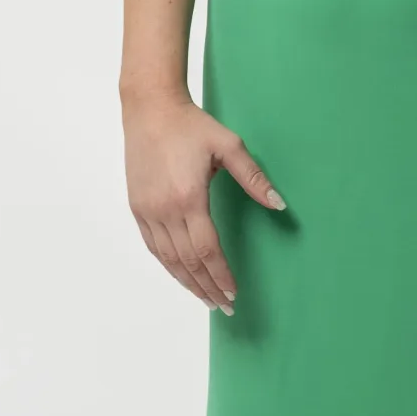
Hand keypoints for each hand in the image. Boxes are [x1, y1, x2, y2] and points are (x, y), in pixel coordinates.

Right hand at [123, 91, 285, 315]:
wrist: (150, 109)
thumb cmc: (191, 125)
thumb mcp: (229, 145)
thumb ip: (254, 178)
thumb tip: (279, 204)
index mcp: (189, 197)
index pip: (207, 250)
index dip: (221, 275)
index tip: (234, 292)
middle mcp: (164, 209)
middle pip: (188, 262)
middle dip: (208, 287)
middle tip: (225, 306)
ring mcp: (147, 210)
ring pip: (168, 259)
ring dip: (188, 283)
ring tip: (206, 299)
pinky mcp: (137, 207)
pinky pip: (153, 246)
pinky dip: (168, 266)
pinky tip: (181, 275)